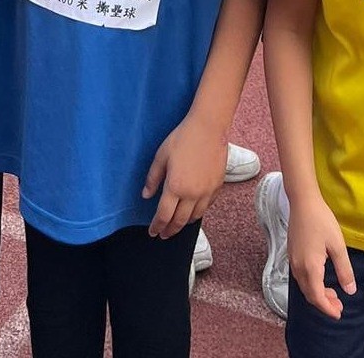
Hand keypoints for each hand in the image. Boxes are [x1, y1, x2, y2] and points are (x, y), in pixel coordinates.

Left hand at [142, 113, 225, 237]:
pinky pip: (206, 207)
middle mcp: (192, 194)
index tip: (152, 232)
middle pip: (179, 221)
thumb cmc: (183, 138)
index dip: (157, 226)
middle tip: (163, 234)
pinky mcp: (217, 187)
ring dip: (183, 224)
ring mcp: (206, 192)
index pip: (164, 215)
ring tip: (176, 225)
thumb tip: (146, 195)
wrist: (209, 128)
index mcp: (175, 187)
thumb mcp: (161, 155)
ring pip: (194, 217)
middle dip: (169, 230)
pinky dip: (197, 213)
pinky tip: (192, 211)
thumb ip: (153, 178)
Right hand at [287, 195, 355, 317]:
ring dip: (317, 294)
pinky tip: (321, 278)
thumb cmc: (321, 220)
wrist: (303, 202)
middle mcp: (298, 267)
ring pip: (304, 286)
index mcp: (310, 267)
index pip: (317, 297)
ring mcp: (293, 260)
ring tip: (333, 293)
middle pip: (309, 295)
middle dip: (324, 303)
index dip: (328, 309)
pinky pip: (300, 277)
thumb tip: (350, 291)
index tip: (339, 314)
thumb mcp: (338, 245)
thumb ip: (344, 270)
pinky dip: (311, 284)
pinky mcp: (291, 254)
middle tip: (339, 305)